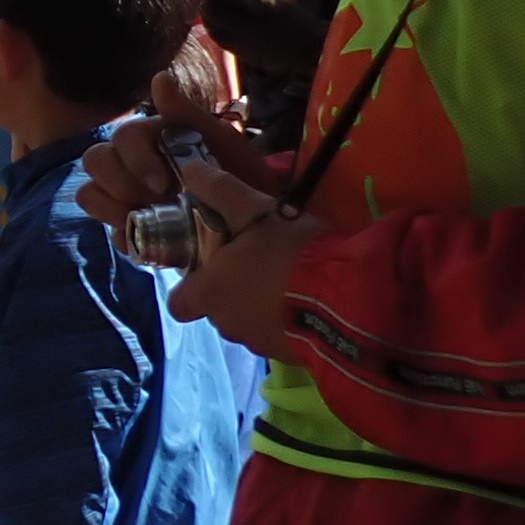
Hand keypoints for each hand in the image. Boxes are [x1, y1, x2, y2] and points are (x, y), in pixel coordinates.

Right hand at [74, 109, 272, 227]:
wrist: (258, 219)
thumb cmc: (238, 174)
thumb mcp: (220, 140)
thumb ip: (187, 113)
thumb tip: (160, 76)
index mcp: (150, 137)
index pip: (121, 136)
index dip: (135, 159)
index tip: (163, 183)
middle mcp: (129, 162)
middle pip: (95, 161)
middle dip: (120, 183)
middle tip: (154, 201)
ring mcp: (125, 195)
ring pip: (90, 193)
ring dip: (112, 208)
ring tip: (146, 219)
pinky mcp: (129, 228)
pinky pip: (109, 230)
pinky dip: (124, 235)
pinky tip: (149, 240)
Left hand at [145, 159, 309, 357]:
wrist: (346, 297)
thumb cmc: (290, 253)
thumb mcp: (255, 210)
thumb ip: (220, 190)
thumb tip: (189, 170)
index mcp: (209, 294)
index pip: (178, 304)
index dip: (189, 287)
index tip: (209, 267)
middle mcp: (226, 325)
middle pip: (216, 310)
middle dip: (231, 291)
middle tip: (256, 262)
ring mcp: (258, 344)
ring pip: (247, 323)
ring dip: (259, 305)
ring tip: (288, 279)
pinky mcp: (289, 355)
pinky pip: (278, 335)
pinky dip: (286, 321)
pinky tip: (307, 300)